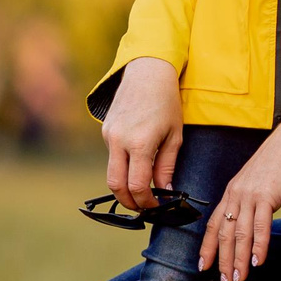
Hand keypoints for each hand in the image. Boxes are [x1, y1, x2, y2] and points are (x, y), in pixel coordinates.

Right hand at [102, 57, 182, 208]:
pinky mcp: (105, 131)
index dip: (146, 202)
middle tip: (142, 208)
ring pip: (111, 173)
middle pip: (116, 186)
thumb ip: (167, 166)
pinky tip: (136, 165)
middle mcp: (119, 141)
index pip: (137, 186)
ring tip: (140, 192)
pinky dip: (122, 167)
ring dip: (124, 187)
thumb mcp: (174, 135)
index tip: (156, 207)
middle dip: (128, 202)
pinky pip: (112, 157)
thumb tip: (165, 191)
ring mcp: (109, 135)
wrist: (147, 72)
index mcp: (140, 143)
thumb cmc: (167, 102)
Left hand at [200, 122, 280, 280]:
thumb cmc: (277, 162)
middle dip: (224, 260)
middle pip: (225, 233)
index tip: (204, 266)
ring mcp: (250, 196)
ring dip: (239, 259)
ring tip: (240, 277)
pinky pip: (260, 226)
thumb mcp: (255, 182)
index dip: (208, 247)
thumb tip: (248, 222)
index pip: (214, 224)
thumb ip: (248, 200)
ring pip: (240, 233)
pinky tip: (258, 261)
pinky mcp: (267, 196)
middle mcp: (236, 195)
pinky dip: (258, 246)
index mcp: (231, 192)